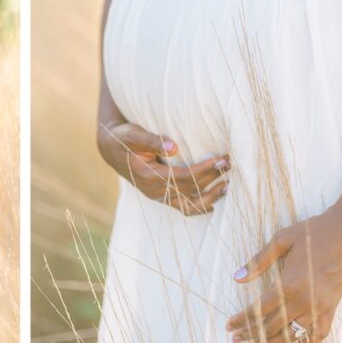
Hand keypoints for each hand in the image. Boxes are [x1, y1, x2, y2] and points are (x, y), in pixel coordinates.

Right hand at [97, 119, 229, 215]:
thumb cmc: (124, 138)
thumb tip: (173, 146)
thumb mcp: (134, 135)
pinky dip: (199, 207)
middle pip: (190, 189)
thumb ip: (152, 140)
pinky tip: (213, 202)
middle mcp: (154, 191)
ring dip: (210, 197)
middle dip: (212, 178)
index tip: (222, 159)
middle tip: (230, 164)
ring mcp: (157, 196)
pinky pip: (183, 207)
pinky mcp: (161, 196)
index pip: (184, 177)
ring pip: (188, 204)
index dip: (205, 170)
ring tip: (227, 186)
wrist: (111, 149)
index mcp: (148, 176)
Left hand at [225, 205, 341, 342]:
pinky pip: (319, 333)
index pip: (259, 309)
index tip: (229, 326)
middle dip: (252, 334)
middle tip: (236, 339)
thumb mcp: (281, 240)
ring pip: (294, 334)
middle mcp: (304, 300)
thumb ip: (259, 261)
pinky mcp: (332, 308)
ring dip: (274, 342)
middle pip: (273, 325)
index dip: (242, 319)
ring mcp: (320, 306)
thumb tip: (237, 277)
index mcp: (289, 284)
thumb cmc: (314, 232)